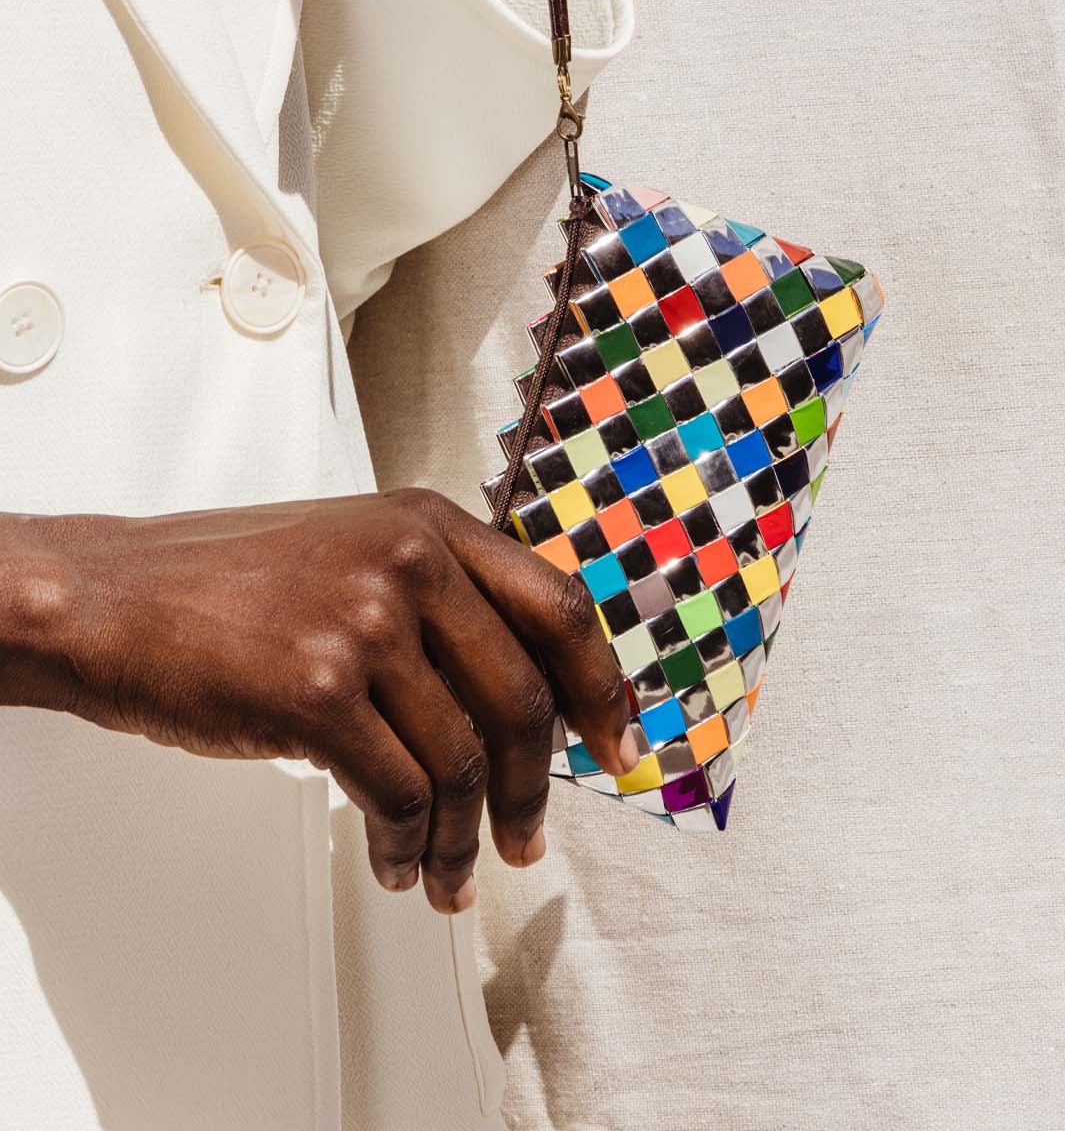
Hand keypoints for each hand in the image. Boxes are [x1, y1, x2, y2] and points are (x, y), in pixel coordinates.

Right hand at [0, 490, 635, 910]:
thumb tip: (520, 698)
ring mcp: (366, 621)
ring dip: (461, 837)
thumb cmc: (230, 586)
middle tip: (527, 840)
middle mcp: (411, 562)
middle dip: (536, 791)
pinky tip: (397, 861)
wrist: (118, 599)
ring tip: (445, 871)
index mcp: (431, 523)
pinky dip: (408, 845)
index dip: (601, 688)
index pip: (559, 608)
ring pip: (464, 761)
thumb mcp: (356, 551)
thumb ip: (441, 599)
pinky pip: (399, 794)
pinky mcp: (318, 689)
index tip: (617, 745)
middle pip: (523, 698)